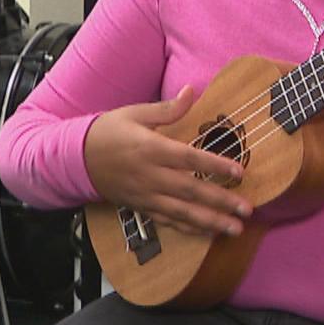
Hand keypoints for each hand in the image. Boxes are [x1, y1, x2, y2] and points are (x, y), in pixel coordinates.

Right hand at [83, 85, 250, 236]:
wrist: (76, 158)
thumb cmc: (107, 131)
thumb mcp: (134, 113)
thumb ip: (167, 109)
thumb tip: (191, 91)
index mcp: (151, 148)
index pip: (190, 158)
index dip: (215, 165)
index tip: (239, 171)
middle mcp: (151, 175)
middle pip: (191, 190)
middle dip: (221, 201)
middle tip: (247, 209)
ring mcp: (146, 194)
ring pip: (182, 211)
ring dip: (210, 221)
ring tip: (234, 228)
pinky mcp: (141, 206)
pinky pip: (167, 220)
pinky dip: (188, 228)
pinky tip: (207, 233)